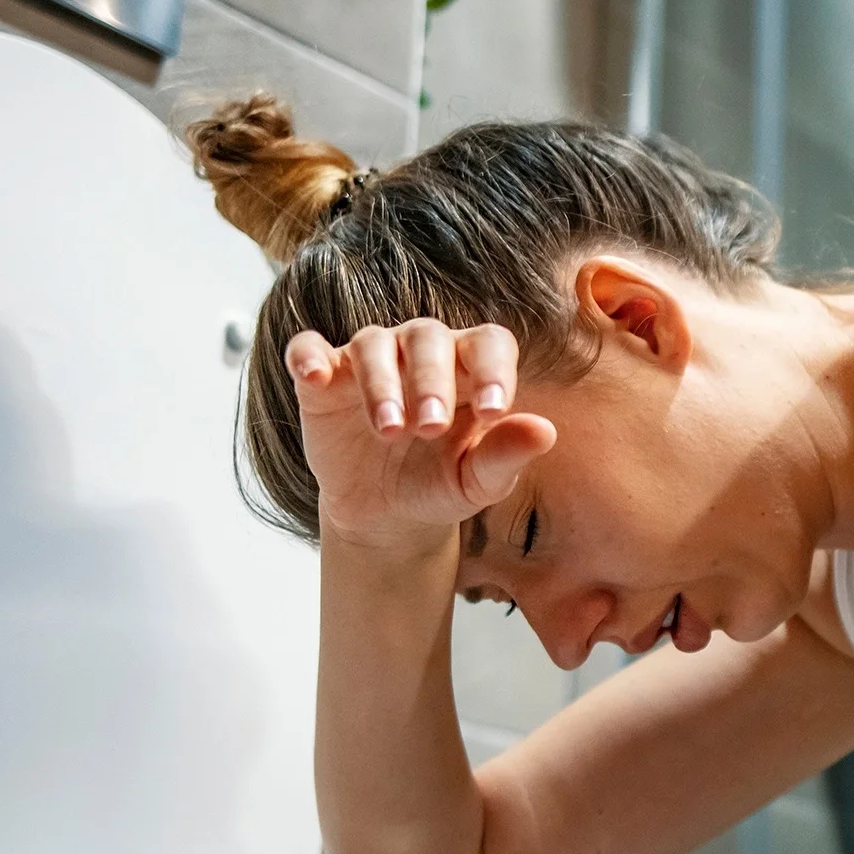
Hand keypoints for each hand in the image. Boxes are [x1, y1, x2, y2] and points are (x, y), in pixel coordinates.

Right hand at [284, 320, 556, 546]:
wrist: (387, 515)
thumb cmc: (441, 485)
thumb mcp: (477, 481)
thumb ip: (508, 455)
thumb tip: (545, 432)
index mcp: (469, 368)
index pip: (488, 343)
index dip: (492, 369)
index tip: (493, 410)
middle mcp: (419, 352)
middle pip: (427, 338)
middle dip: (430, 381)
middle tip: (431, 428)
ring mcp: (368, 361)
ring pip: (373, 344)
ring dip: (381, 383)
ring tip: (390, 429)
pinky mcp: (323, 380)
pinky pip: (308, 350)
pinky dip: (308, 355)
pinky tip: (314, 374)